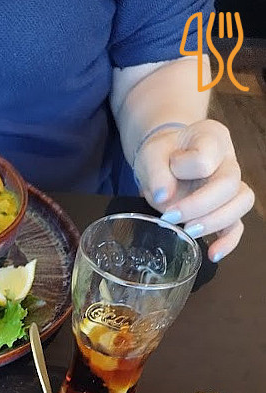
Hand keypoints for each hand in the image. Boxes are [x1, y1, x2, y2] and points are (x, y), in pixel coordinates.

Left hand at [133, 119, 254, 261]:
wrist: (164, 163)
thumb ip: (156, 171)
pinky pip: (237, 226)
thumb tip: (163, 196)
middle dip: (200, 205)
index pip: (207, 156)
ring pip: (241, 203)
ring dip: (215, 222)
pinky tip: (213, 254)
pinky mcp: (225, 210)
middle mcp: (228, 162)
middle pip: (230, 184)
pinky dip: (228, 241)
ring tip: (188, 232)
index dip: (185, 168)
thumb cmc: (161, 156)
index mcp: (212, 139)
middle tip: (171, 217)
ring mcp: (231, 187)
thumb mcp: (151, 155)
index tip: (168, 170)